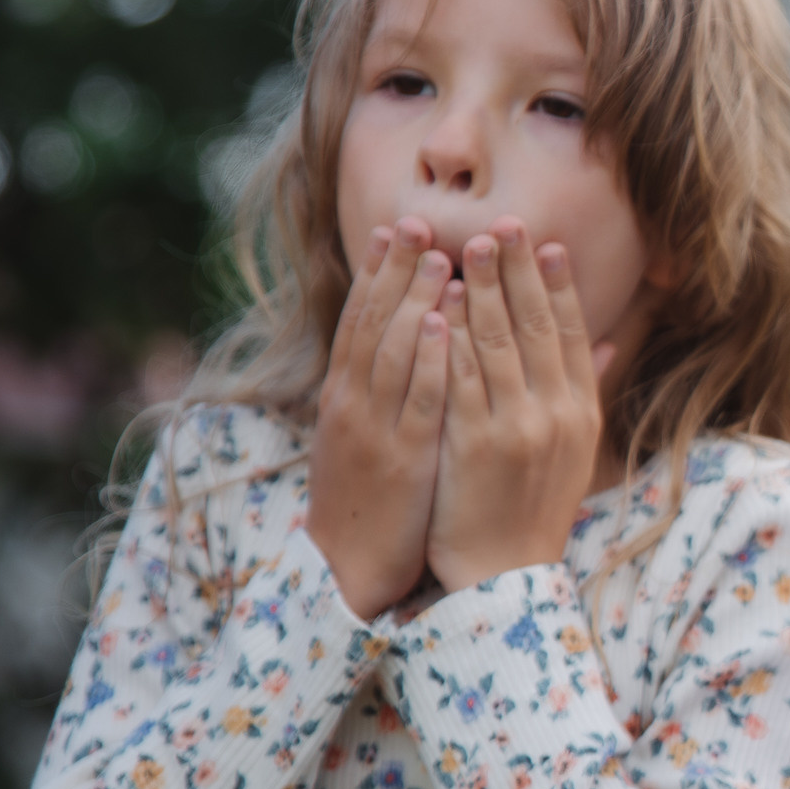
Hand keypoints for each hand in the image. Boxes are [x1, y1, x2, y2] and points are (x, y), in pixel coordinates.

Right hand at [307, 219, 451, 619]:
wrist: (351, 568)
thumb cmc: (374, 498)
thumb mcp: (376, 434)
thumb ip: (395, 389)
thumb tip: (420, 341)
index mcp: (347, 395)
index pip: (363, 320)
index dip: (379, 272)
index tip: (398, 226)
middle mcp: (354, 403)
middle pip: (374, 325)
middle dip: (395, 270)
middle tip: (416, 220)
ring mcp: (375, 430)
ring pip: (394, 354)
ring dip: (415, 301)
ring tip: (437, 256)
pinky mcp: (401, 459)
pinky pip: (418, 403)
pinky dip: (430, 361)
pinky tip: (443, 326)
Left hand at [427, 218, 613, 594]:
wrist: (504, 577)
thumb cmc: (533, 510)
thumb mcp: (575, 452)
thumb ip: (586, 391)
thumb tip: (610, 343)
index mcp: (581, 414)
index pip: (573, 335)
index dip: (560, 286)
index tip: (547, 243)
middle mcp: (556, 416)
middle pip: (538, 328)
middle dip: (519, 271)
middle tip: (502, 224)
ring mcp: (515, 429)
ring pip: (499, 344)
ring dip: (484, 289)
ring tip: (467, 247)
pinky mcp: (471, 444)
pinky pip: (460, 379)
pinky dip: (452, 337)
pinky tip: (441, 302)